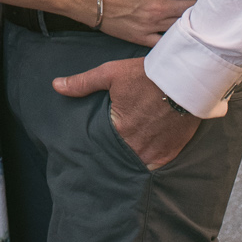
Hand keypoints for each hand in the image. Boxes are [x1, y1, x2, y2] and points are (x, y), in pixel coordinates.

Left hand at [53, 56, 199, 169]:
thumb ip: (83, 83)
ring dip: (129, 163)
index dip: (97, 147)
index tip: (90, 153)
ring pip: (135, 165)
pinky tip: (141, 163)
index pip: (101, 146)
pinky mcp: (171, 153)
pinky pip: (154, 167)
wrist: (184, 78)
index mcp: (119, 128)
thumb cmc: (146, 75)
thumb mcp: (111, 74)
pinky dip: (148, 165)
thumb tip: (56, 86)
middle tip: (104, 162)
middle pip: (118, 158)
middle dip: (112, 158)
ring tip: (122, 164)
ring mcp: (155, 151)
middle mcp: (135, 145)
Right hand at [94, 0, 205, 46]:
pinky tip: (187, 38)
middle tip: (222, 3)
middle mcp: (158, 7)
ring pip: (181, 25)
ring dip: (197, 22)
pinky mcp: (141, 37)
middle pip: (192, 7)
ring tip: (210, 21)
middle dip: (208, 4)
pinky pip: (165, 41)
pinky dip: (177, 40)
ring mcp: (150, 24)